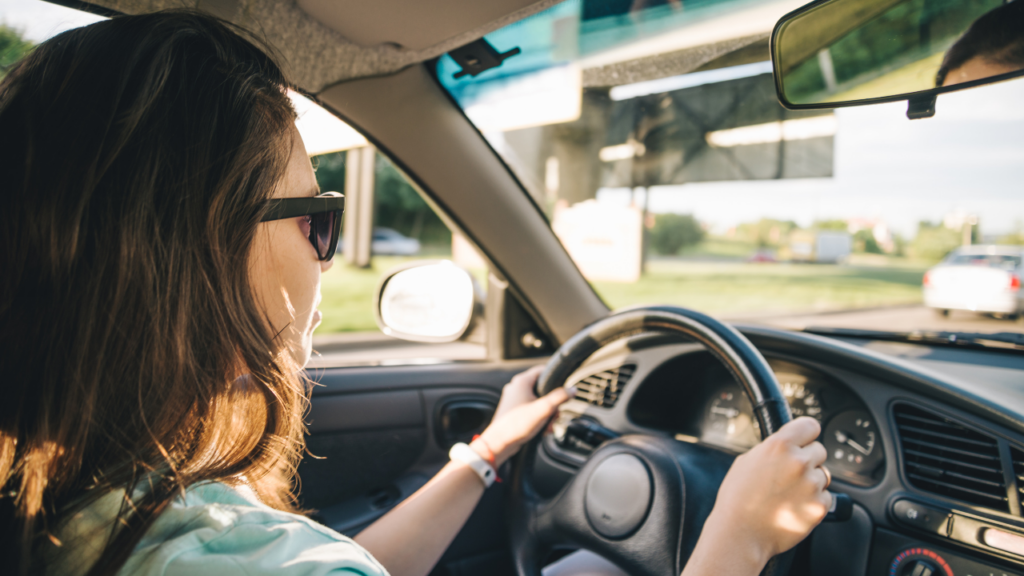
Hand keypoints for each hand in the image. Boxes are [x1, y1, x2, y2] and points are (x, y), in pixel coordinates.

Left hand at [474, 366, 572, 465]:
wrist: (500, 443)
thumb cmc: (517, 425)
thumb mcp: (544, 409)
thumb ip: (560, 397)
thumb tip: (572, 390)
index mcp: (521, 381)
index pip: (543, 370)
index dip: (555, 379)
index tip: (563, 389)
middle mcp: (516, 388)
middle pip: (542, 389)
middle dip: (552, 404)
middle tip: (555, 415)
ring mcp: (513, 399)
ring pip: (537, 401)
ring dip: (546, 413)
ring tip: (548, 425)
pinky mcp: (513, 411)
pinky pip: (530, 410)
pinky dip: (538, 418)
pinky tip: (542, 429)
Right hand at [685, 417, 830, 574]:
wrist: (740, 534)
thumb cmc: (738, 499)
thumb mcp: (747, 461)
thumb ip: (771, 449)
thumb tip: (786, 445)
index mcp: (780, 446)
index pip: (810, 425)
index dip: (807, 433)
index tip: (805, 439)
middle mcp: (799, 462)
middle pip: (820, 450)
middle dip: (808, 460)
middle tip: (790, 474)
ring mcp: (811, 484)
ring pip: (824, 474)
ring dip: (812, 481)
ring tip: (789, 493)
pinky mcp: (819, 506)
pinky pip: (826, 496)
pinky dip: (814, 501)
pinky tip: (794, 506)